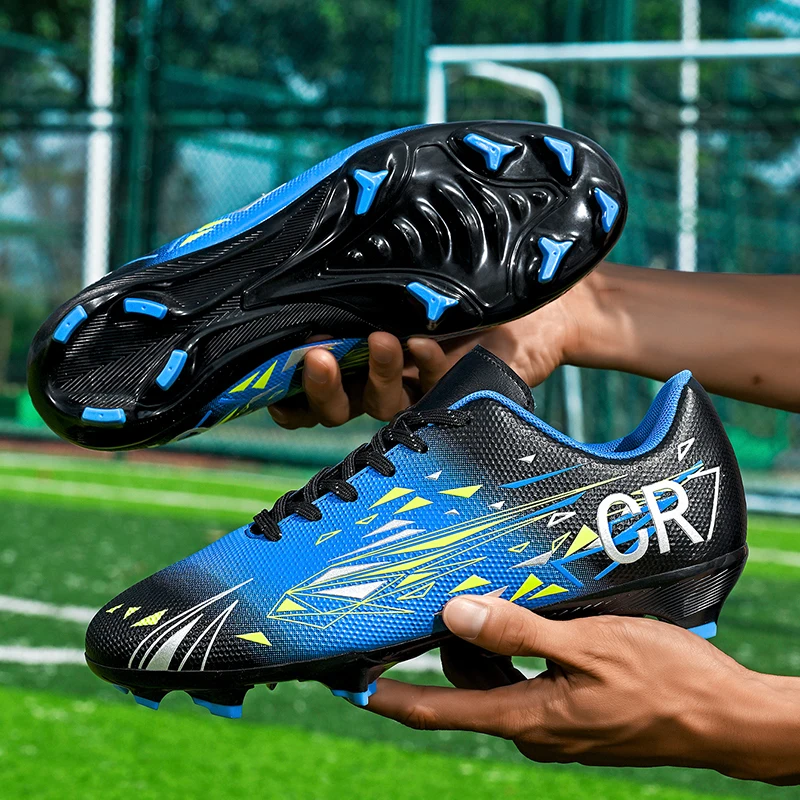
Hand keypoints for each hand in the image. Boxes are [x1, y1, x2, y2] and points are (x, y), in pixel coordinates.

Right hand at [268, 277, 583, 428]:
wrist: (536, 295)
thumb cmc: (460, 271)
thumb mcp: (405, 266)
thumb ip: (363, 267)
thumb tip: (309, 234)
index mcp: (353, 352)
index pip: (307, 386)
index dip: (284, 392)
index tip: (268, 379)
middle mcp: (378, 378)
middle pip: (333, 407)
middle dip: (317, 387)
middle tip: (314, 355)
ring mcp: (416, 390)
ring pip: (380, 405)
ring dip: (376, 374)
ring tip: (384, 339)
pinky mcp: (455, 394)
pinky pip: (433, 393)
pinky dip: (427, 366)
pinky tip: (427, 343)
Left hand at [366, 595, 799, 784]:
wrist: (724, 718)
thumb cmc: (663, 679)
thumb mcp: (587, 646)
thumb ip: (518, 632)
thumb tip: (455, 614)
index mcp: (528, 718)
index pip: (441, 711)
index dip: (394, 699)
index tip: (354, 687)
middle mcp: (535, 728)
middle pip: (467, 688)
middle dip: (448, 647)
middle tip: (444, 598)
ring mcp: (557, 724)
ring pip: (497, 683)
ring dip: (485, 646)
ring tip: (491, 598)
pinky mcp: (576, 714)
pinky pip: (526, 683)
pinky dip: (516, 654)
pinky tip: (530, 620)